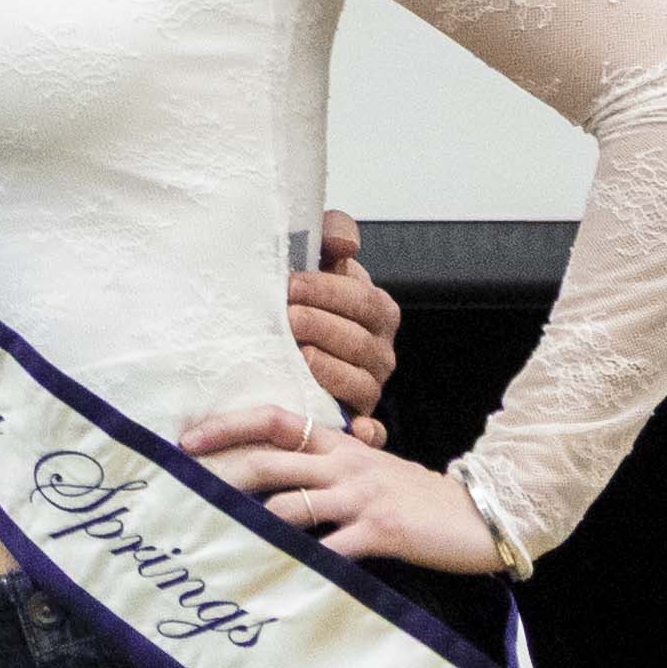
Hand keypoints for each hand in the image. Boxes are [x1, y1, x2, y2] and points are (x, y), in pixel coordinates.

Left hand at [172, 405, 498, 573]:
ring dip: (249, 524)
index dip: (229, 426)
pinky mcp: (379, 531)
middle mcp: (344, 465)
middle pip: (270, 460)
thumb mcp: (372, 470)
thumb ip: (330, 468)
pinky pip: (329, 549)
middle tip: (180, 491)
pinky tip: (272, 581)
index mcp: (340, 446)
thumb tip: (278, 481)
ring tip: (212, 543)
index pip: (276, 420)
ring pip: (290, 504)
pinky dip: (299, 565)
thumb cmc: (418, 497)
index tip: (188, 440)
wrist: (479, 513)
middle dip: (222, 475)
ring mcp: (360, 497)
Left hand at [288, 210, 399, 444]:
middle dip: (320, 326)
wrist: (290, 337)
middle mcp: (379, 351)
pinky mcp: (357, 419)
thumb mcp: (321, 258)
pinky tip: (352, 430)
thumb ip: (334, 235)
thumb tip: (346, 245)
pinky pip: (371, 432)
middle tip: (286, 318)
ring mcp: (370, 387)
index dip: (326, 291)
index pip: (361, 300)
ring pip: (360, 383)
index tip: (290, 285)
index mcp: (378, 310)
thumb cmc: (305, 297)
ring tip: (298, 356)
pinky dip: (365, 433)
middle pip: (358, 341)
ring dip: (329, 370)